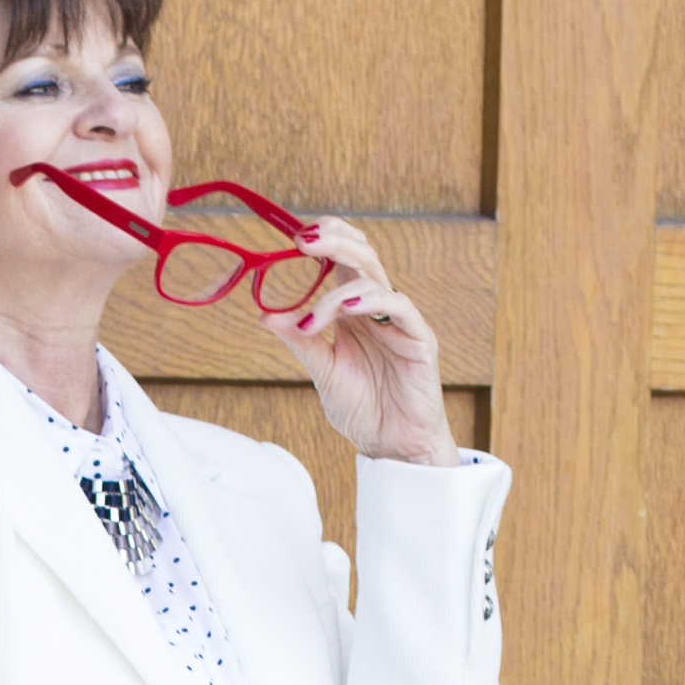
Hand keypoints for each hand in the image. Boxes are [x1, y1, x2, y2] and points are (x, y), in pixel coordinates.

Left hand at [272, 219, 463, 466]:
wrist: (393, 447)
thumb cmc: (364, 409)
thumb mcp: (324, 370)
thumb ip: (301, 340)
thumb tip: (266, 314)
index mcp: (353, 310)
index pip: (343, 259)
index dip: (325, 240)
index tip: (294, 236)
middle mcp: (376, 308)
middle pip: (361, 256)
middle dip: (334, 241)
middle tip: (302, 239)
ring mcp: (399, 320)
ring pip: (376, 277)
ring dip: (341, 284)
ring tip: (314, 314)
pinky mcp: (418, 338)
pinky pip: (398, 307)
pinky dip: (371, 302)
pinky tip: (346, 308)